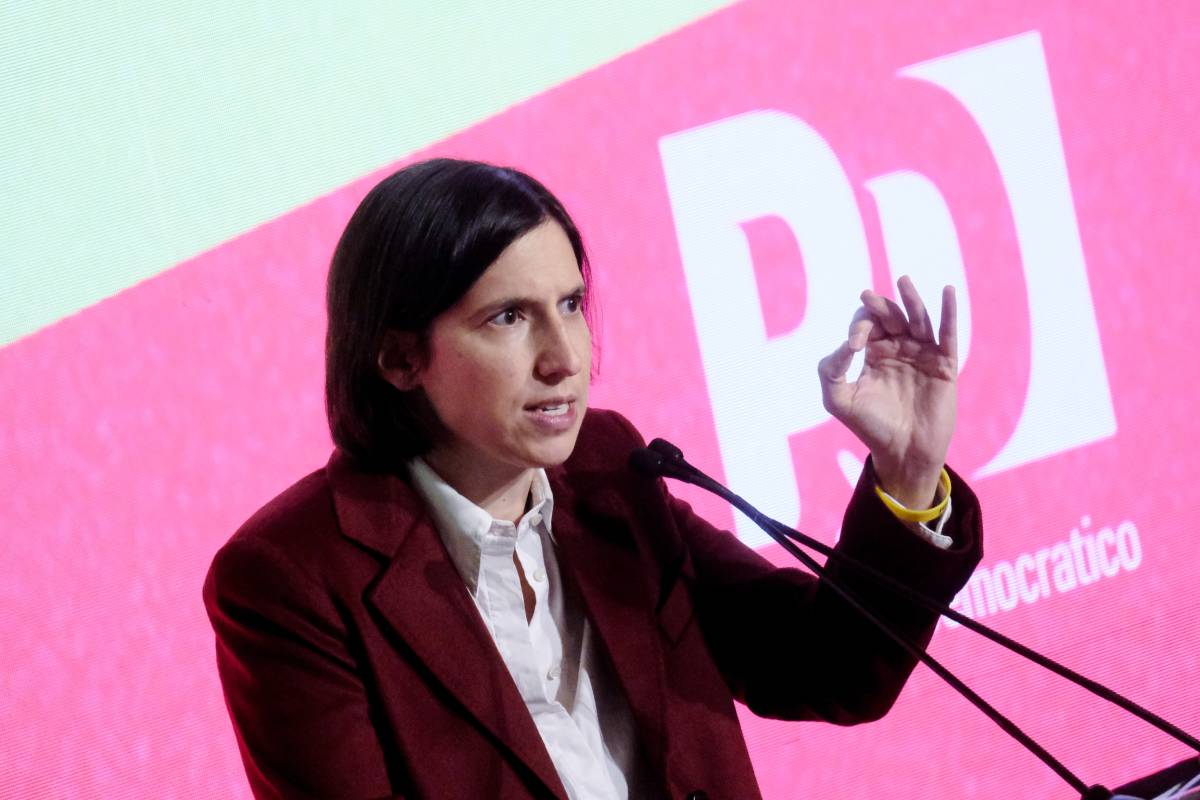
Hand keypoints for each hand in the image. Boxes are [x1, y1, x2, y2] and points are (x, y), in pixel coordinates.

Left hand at [817, 276, 957, 508]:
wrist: (902, 452)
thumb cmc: (868, 426)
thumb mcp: (838, 399)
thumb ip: (831, 369)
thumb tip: (847, 343)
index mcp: (873, 353)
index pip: (866, 325)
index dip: (858, 327)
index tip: (854, 346)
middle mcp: (898, 349)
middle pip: (891, 316)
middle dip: (880, 306)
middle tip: (867, 295)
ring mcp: (923, 354)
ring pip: (918, 319)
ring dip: (911, 300)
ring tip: (903, 281)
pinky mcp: (944, 365)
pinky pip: (948, 334)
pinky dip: (948, 312)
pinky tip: (947, 291)